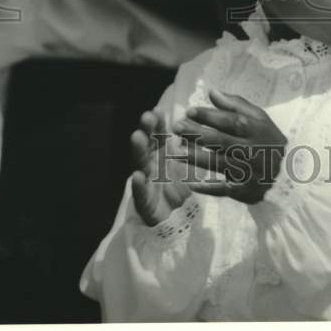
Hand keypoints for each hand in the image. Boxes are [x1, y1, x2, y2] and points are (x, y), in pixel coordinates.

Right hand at [130, 108, 192, 226]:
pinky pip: (141, 193)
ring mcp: (147, 182)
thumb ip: (188, 143)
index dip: (157, 123)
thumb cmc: (181, 186)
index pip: (157, 136)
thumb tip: (194, 120)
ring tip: (137, 136)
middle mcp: (151, 165)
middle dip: (146, 130)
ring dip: (138, 150)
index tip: (157, 110)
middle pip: (147, 145)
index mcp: (161, 155)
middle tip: (147, 117)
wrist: (179, 219)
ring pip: (141, 163)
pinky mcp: (145, 202)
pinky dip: (139, 185)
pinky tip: (138, 176)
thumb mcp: (188, 162)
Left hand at [173, 89, 286, 203]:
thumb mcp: (259, 118)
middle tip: (177, 127)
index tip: (189, 111)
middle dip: (197, 133)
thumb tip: (211, 92)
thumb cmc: (269, 141)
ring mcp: (248, 172)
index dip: (209, 116)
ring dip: (197, 157)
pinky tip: (191, 184)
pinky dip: (208, 188)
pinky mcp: (245, 191)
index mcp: (255, 130)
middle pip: (221, 141)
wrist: (291, 174)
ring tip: (177, 151)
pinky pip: (225, 189)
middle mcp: (252, 150)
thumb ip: (236, 104)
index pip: (230, 121)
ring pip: (220, 164)